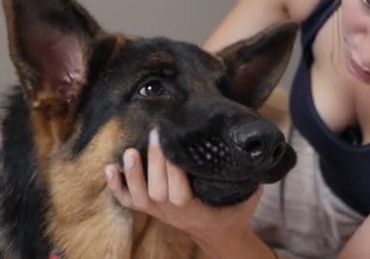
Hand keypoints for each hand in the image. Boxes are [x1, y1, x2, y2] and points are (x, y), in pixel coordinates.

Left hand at [104, 129, 262, 240]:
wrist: (219, 236)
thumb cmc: (233, 213)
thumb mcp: (247, 197)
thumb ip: (250, 180)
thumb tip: (258, 154)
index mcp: (195, 208)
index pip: (179, 190)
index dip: (172, 167)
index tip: (171, 141)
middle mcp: (173, 211)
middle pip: (157, 189)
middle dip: (154, 161)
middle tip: (155, 133)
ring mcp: (159, 212)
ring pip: (139, 197)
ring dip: (132, 175)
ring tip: (129, 153)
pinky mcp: (150, 210)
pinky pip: (128, 201)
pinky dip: (116, 187)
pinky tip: (110, 168)